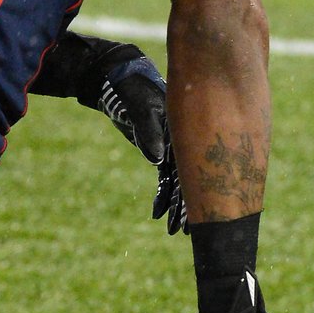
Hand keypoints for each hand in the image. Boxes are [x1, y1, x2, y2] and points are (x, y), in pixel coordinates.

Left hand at [95, 53, 186, 230]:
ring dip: (176, 205)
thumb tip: (158, 159)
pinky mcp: (156, 147)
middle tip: (187, 232)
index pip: (193, 165)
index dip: (194, 192)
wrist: (118, 79)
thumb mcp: (139, 108)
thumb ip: (149, 131)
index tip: (195, 216)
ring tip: (174, 230)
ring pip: (178, 181)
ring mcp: (170, 145)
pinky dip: (162, 194)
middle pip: (190, 179)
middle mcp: (182, 139)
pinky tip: (156, 212)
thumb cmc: (131, 90)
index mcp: (184, 129)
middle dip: (189, 207)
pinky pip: (164, 176)